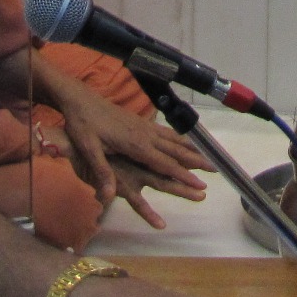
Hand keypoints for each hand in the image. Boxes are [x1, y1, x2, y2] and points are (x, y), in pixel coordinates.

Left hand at [53, 83, 209, 227]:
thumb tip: (107, 197)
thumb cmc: (82, 125)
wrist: (80, 99)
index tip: (200, 185)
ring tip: (208, 157)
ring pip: (174, 140)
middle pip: (176, 151)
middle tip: (216, 170)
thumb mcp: (88, 149)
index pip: (164, 164)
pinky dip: (179, 139)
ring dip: (191, 150)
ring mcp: (144, 127)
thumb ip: (101, 172)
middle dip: (197, 162)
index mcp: (135, 144)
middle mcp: (145, 135)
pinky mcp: (141, 122)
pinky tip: (184, 143)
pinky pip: (166, 133)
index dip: (183, 176)